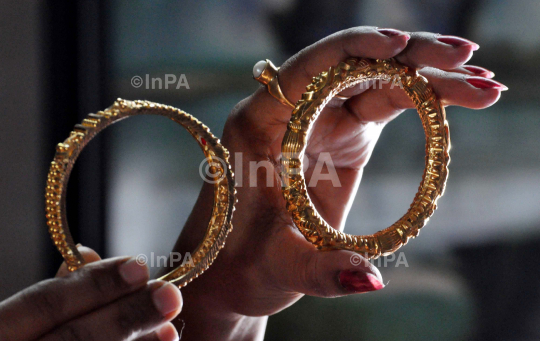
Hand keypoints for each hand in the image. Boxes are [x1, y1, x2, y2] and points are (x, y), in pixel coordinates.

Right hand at [0, 246, 181, 340]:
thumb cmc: (26, 339)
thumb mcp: (19, 321)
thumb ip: (51, 296)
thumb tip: (89, 253)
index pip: (44, 304)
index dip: (95, 284)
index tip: (140, 266)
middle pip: (73, 340)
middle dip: (125, 316)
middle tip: (170, 295)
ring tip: (169, 330)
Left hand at [173, 27, 504, 339]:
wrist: (239, 270)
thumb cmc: (246, 264)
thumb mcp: (280, 267)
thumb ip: (323, 271)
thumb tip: (374, 279)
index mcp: (261, 125)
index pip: (310, 69)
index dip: (355, 48)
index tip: (402, 44)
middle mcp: (291, 112)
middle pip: (354, 66)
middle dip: (412, 58)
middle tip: (468, 60)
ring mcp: (319, 120)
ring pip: (377, 80)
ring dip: (429, 77)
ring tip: (483, 86)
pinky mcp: (343, 134)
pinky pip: (386, 102)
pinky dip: (424, 98)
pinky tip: (459, 96)